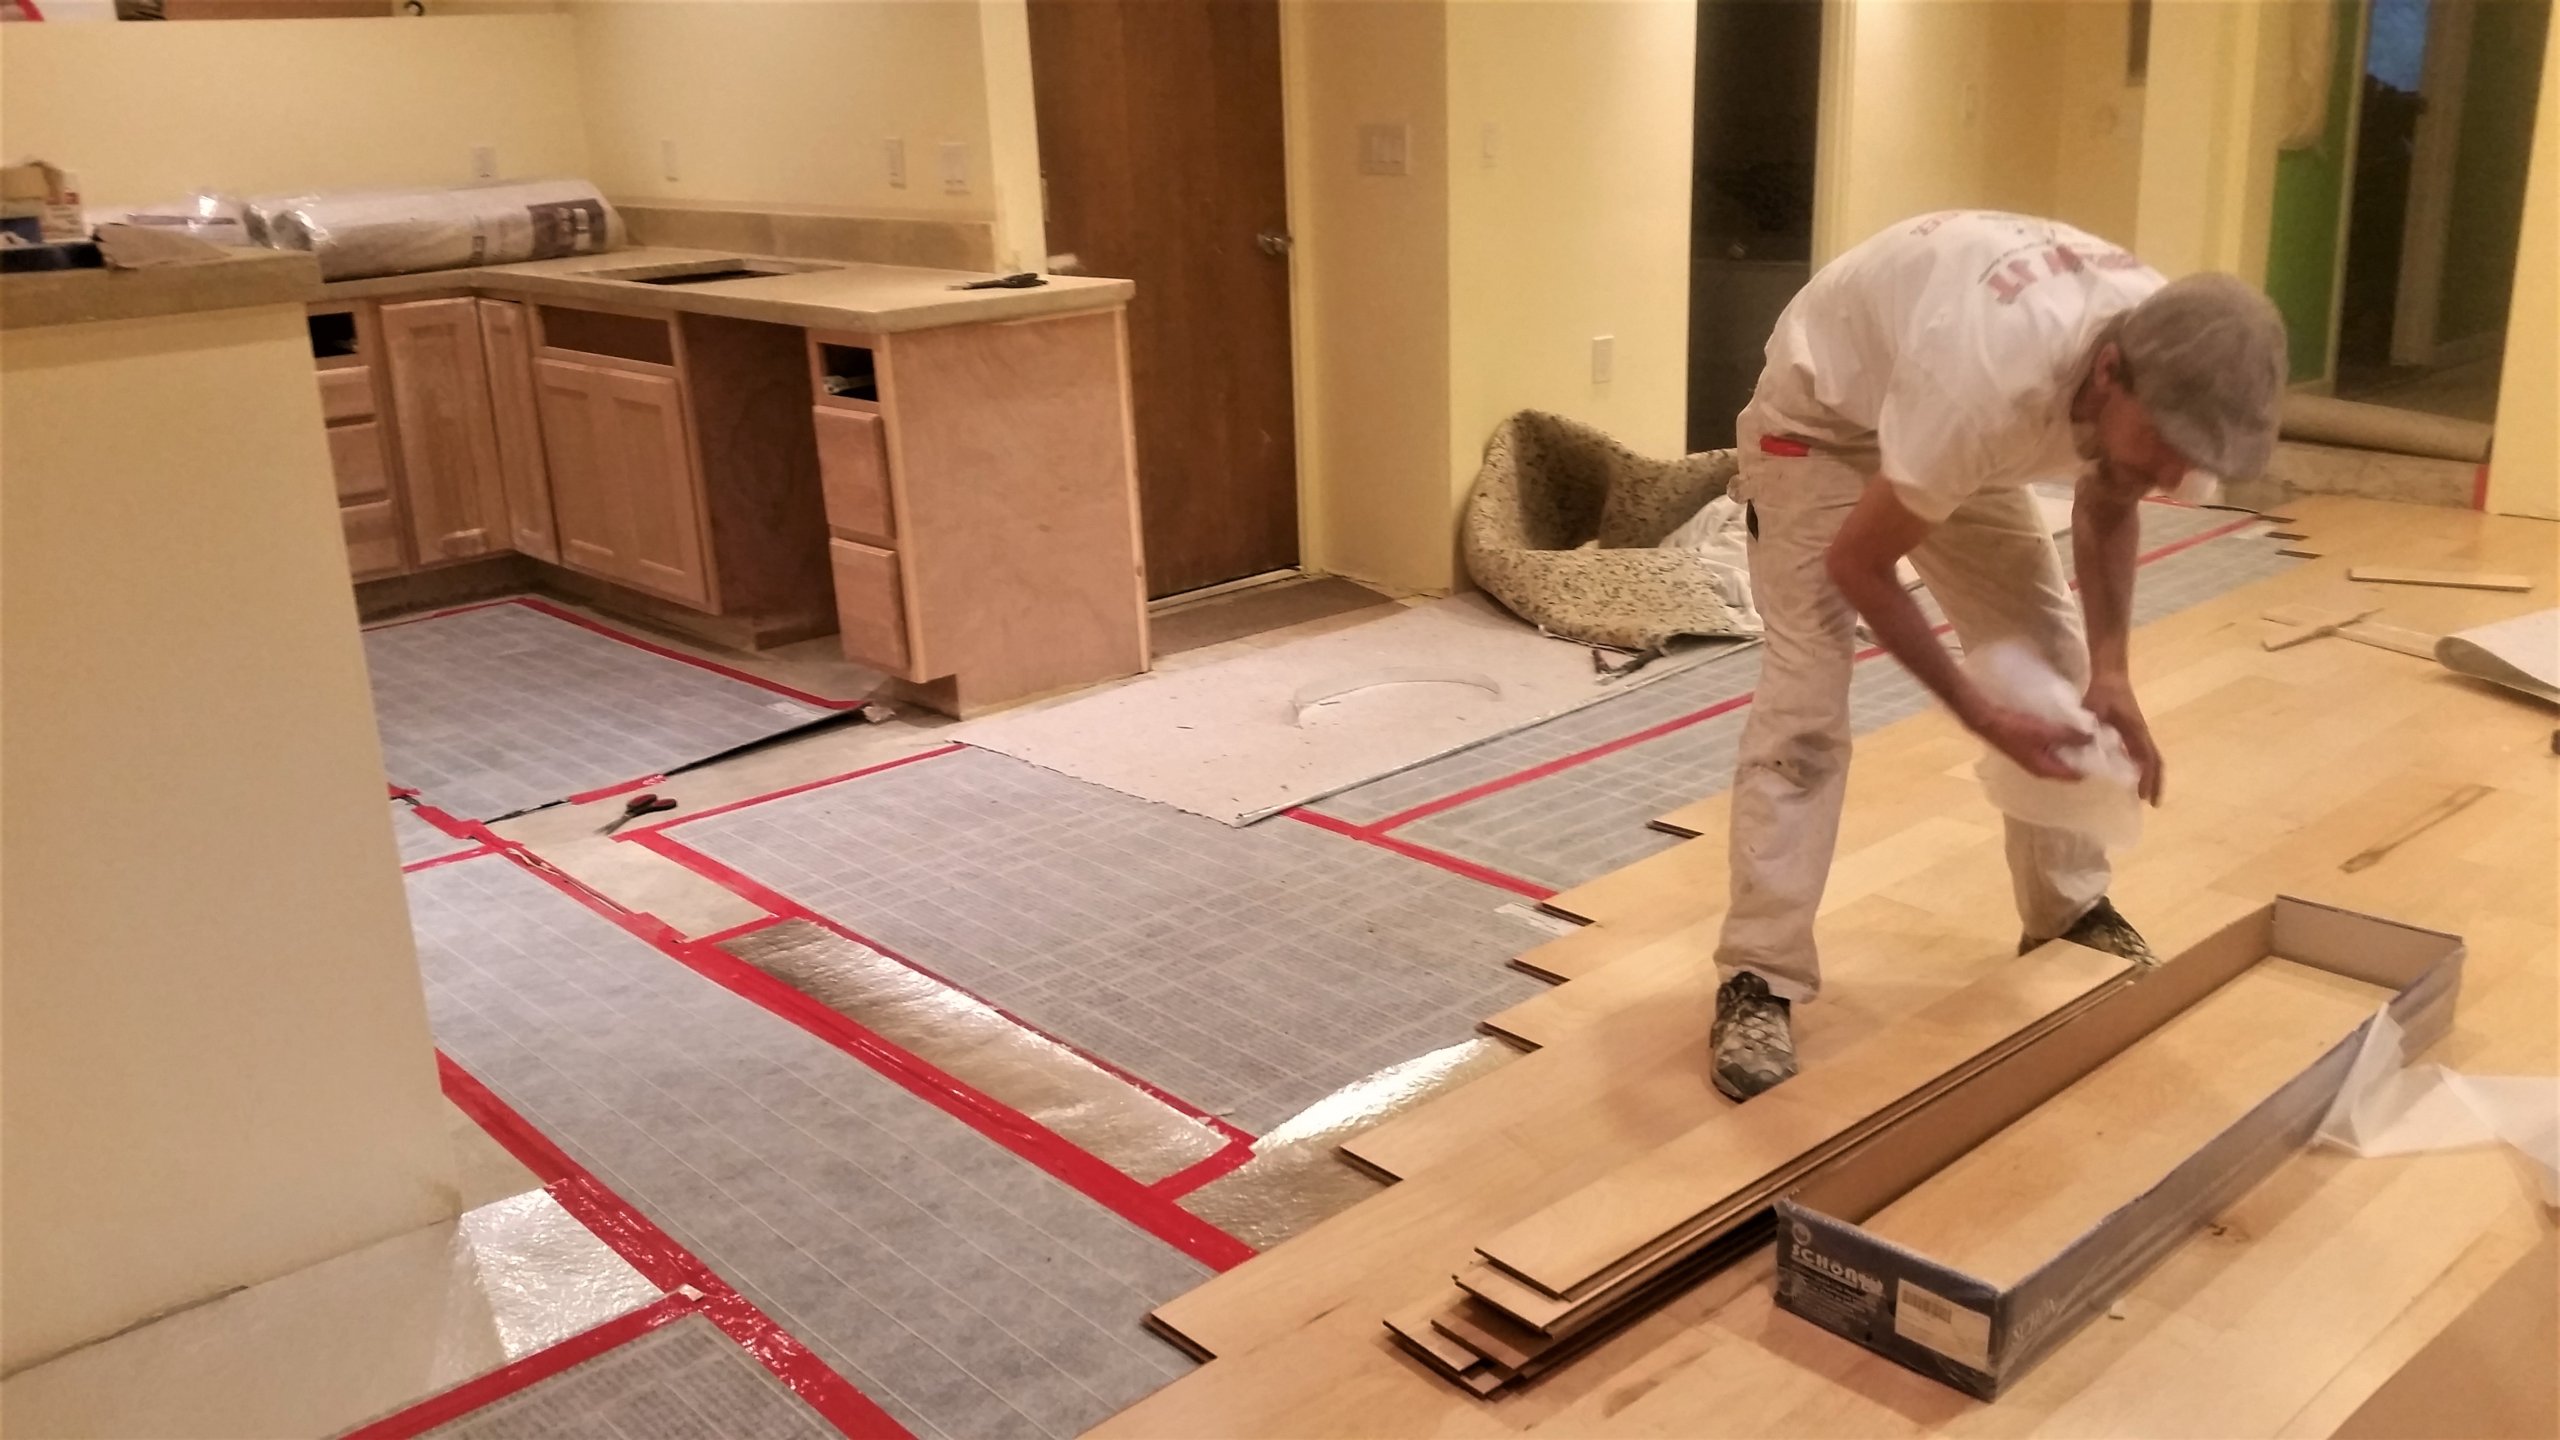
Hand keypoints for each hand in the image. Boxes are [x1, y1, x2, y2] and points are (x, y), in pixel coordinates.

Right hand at [1965, 702, 2091, 781]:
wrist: (1986, 721)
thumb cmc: (2015, 729)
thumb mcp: (2045, 731)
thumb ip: (2070, 735)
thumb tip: (2093, 737)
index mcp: (2046, 770)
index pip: (2075, 777)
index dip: (2091, 768)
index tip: (2107, 757)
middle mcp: (2042, 768)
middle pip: (2069, 768)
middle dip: (2084, 757)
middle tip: (2102, 743)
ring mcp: (2035, 758)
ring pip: (2061, 757)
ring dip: (2073, 749)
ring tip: (2089, 734)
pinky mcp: (2030, 747)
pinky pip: (2053, 749)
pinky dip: (2062, 743)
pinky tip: (2069, 730)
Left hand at [2083, 676, 2162, 803]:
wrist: (2110, 674)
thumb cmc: (2104, 690)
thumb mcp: (2094, 708)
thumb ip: (2089, 727)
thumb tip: (2085, 749)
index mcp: (2136, 730)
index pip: (2147, 759)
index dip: (2147, 778)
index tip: (2145, 797)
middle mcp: (2141, 733)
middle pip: (2155, 761)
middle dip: (2155, 782)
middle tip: (2152, 802)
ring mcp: (2138, 731)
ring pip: (2150, 757)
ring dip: (2149, 775)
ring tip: (2143, 793)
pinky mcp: (2132, 729)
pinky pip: (2140, 751)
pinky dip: (2141, 765)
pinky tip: (2130, 774)